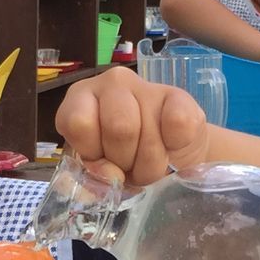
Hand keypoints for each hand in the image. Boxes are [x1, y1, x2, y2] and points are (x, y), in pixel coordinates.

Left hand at [55, 67, 207, 185]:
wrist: (171, 159)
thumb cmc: (124, 161)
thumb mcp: (100, 171)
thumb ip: (94, 175)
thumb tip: (111, 174)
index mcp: (80, 99)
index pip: (78, 123)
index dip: (92, 152)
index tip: (101, 160)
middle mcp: (112, 83)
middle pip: (118, 128)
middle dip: (125, 160)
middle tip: (129, 165)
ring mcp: (147, 85)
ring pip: (148, 134)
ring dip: (150, 163)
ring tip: (149, 162)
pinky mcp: (180, 95)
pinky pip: (178, 122)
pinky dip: (176, 146)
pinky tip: (172, 147)